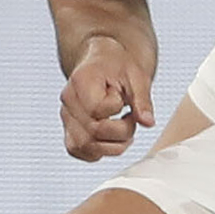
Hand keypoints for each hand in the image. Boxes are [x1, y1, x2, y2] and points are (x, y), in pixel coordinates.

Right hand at [60, 36, 153, 161]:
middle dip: (122, 132)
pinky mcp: (69, 129)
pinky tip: (112, 139)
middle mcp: (68, 100)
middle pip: (92, 132)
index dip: (117, 109)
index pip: (97, 110)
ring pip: (84, 146)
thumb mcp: (136, 76)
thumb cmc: (119, 66)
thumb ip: (142, 100)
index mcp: (81, 80)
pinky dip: (98, 152)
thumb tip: (148, 123)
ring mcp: (66, 116)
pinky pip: (78, 150)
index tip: (123, 99)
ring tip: (125, 131)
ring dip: (112, 146)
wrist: (104, 62)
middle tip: (131, 118)